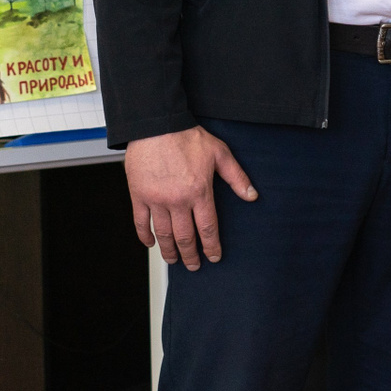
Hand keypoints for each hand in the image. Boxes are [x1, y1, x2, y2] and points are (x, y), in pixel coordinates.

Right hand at [124, 126, 256, 269]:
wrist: (157, 125)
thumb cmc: (188, 137)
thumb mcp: (220, 153)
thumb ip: (237, 177)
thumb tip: (252, 196)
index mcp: (199, 192)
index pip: (207, 228)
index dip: (211, 246)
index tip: (214, 257)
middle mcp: (178, 200)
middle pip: (185, 237)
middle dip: (190, 255)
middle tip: (193, 266)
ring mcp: (156, 199)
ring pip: (163, 234)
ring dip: (169, 251)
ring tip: (174, 261)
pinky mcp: (139, 195)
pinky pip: (140, 222)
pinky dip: (145, 236)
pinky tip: (151, 244)